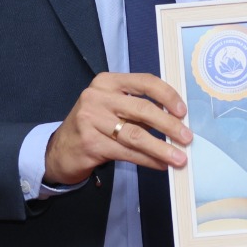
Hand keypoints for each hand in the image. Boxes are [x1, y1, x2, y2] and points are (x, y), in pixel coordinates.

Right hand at [44, 71, 188, 188]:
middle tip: (187, 137)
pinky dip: (148, 160)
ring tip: (178, 157)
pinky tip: (160, 164)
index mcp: (107, 82)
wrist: (59, 150)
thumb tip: (175, 120)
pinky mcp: (91, 143)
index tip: (183, 111)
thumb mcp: (110, 106)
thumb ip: (136, 107)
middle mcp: (98, 97)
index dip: (167, 96)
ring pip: (136, 134)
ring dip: (161, 147)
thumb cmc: (93, 126)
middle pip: (143, 109)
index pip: (144, 82)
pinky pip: (127, 152)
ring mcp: (91, 120)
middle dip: (169, 125)